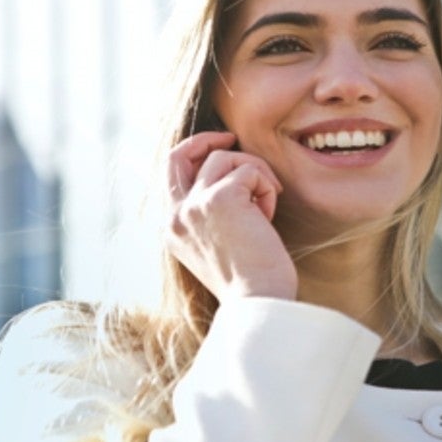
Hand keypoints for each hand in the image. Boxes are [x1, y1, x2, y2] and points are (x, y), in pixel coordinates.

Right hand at [165, 131, 297, 302]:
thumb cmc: (250, 282)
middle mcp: (176, 215)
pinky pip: (249, 170)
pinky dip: (266, 187)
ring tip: (266, 206)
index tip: (220, 148)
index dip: (195, 154)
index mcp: (172, 229)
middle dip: (207, 139)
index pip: (171, 174)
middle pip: (181, 154)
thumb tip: (230, 177)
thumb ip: (211, 215)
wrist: (259, 303)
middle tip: (232, 137)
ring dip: (254, 173)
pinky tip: (269, 216)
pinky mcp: (220, 198)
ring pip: (225, 158)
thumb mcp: (218, 245)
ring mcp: (194, 205)